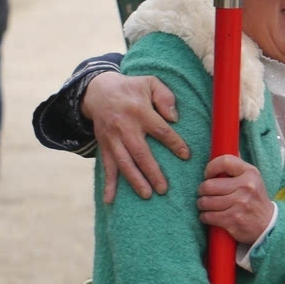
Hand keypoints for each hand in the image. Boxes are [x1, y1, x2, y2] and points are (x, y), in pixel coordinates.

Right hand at [82, 72, 188, 202]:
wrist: (98, 90)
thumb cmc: (131, 88)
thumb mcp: (150, 82)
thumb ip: (165, 97)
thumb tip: (175, 118)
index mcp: (139, 111)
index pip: (160, 130)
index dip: (174, 143)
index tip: (186, 156)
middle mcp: (125, 127)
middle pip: (140, 152)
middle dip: (152, 172)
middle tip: (164, 189)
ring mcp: (112, 139)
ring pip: (124, 163)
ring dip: (135, 180)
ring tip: (147, 194)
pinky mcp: (104, 146)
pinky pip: (106, 167)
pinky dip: (109, 184)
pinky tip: (111, 200)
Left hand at [197, 155, 273, 244]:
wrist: (268, 224)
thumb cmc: (255, 199)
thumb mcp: (253, 179)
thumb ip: (237, 167)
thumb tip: (222, 149)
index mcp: (250, 173)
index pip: (224, 161)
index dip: (210, 167)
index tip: (208, 175)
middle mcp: (246, 187)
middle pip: (209, 185)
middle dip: (202, 190)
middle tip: (204, 193)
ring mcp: (240, 204)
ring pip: (206, 202)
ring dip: (202, 204)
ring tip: (205, 204)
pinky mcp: (234, 219)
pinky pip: (208, 216)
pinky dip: (205, 216)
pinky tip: (209, 215)